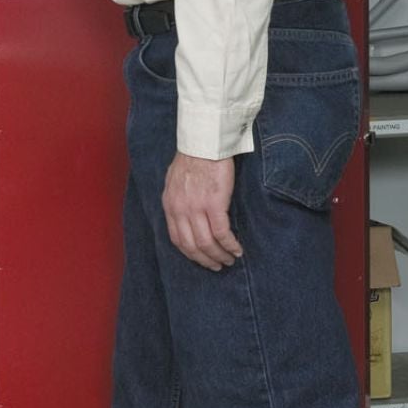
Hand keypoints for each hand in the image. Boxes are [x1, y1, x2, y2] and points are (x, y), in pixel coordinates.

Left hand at [162, 154, 243, 270]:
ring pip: (207, 243)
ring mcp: (196, 208)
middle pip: (191, 246)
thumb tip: (184, 213)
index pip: (177, 240)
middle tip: (218, 266)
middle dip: (206, 260)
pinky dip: (230, 245)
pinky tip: (237, 249)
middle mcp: (180, 210)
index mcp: (170, 205)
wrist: (204, 142)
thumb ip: (178, 199)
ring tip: (230, 260)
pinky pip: (222, 233)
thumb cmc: (193, 156)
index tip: (202, 259)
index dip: (191, 254)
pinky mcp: (214, 204)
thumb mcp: (175, 180)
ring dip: (219, 255)